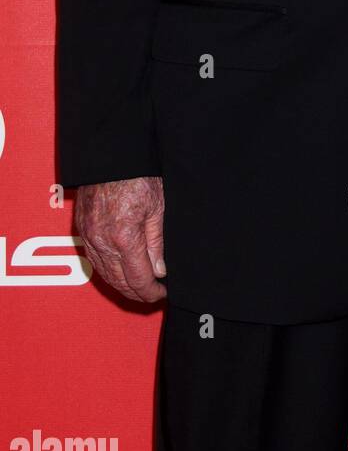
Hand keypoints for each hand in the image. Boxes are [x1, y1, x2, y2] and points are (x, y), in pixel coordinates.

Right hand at [74, 176, 166, 302]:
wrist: (111, 155)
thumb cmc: (138, 173)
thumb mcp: (158, 206)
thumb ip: (157, 242)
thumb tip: (160, 270)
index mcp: (125, 237)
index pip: (138, 279)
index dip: (151, 292)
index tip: (162, 294)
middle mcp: (102, 241)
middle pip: (119, 282)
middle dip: (137, 293)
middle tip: (153, 295)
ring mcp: (89, 236)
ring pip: (104, 274)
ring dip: (121, 285)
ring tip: (139, 287)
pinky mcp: (81, 228)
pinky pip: (93, 259)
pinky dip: (107, 271)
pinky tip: (119, 271)